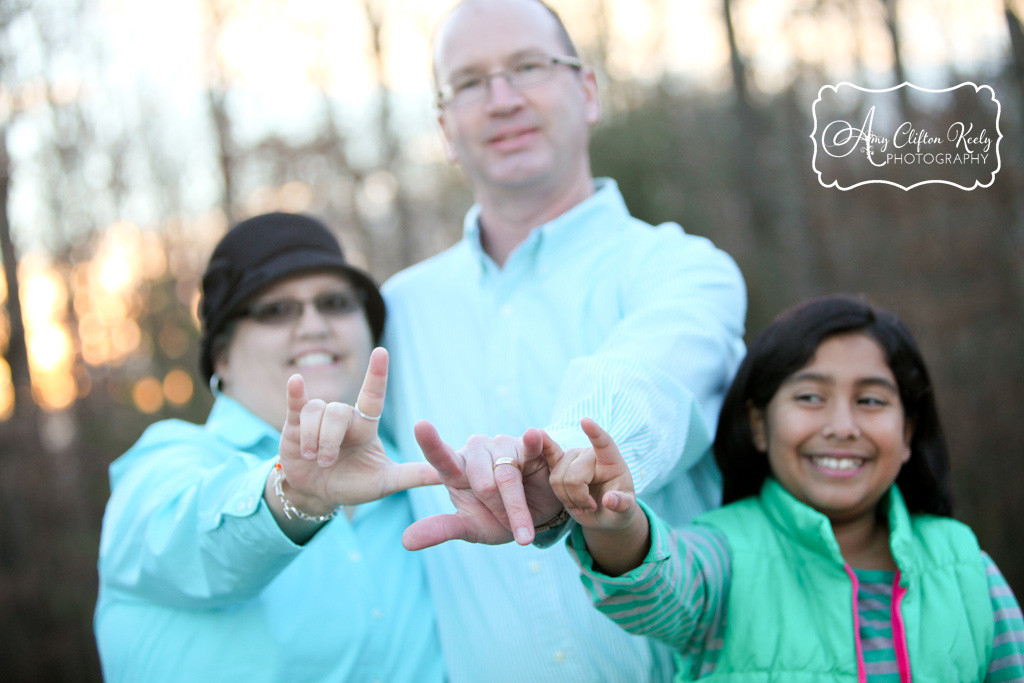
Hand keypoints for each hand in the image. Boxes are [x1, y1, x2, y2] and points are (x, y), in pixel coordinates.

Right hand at [276, 347, 440, 514]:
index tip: (381, 351)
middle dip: (330, 439)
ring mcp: (319, 419)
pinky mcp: (295, 425)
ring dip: (314, 437)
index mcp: (366, 425)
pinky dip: (295, 392)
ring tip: (314, 459)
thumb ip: (411, 475)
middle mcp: (344, 417)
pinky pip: (297, 403)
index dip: (377, 373)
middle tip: (327, 462)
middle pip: (337, 412)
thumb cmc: (355, 483)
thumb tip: (444, 475)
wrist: (319, 494)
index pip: (373, 394)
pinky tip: (296, 382)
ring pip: (316, 411)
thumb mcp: (385, 483)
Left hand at [401, 424, 564, 549]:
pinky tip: (533, 436)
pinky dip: (533, 441)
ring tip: (524, 523)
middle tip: (507, 522)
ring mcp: (505, 445)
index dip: (431, 443)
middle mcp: (478, 451)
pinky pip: (533, 443)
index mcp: (457, 470)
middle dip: (498, 511)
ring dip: (517, 508)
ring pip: (507, 475)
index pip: (441, 457)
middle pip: (483, 483)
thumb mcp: (470, 527)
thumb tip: (405, 542)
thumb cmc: (499, 518)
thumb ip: (440, 529)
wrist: (540, 515)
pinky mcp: (534, 443)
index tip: (420, 426)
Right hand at [541, 418, 638, 531]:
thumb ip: (622, 504)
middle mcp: (589, 455)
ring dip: (567, 499)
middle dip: (579, 498)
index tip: (585, 421)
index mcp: (611, 461)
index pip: (604, 444)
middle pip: (573, 476)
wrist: (604, 514)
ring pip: (557, 478)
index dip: (595, 433)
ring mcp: (572, 459)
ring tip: (581, 505)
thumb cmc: (618, 509)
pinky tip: (536, 433)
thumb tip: (609, 499)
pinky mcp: (558, 466)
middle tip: (590, 507)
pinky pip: (547, 455)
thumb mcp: (626, 511)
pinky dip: (540, 445)